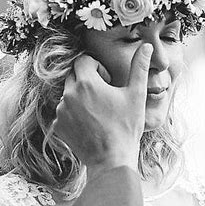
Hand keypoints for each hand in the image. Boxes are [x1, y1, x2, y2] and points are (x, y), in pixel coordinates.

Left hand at [53, 43, 152, 179]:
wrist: (112, 160)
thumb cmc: (126, 127)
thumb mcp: (136, 95)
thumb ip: (139, 67)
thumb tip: (146, 46)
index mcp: (86, 83)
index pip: (84, 60)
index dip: (98, 68)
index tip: (109, 83)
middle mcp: (68, 94)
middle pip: (74, 76)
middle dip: (89, 81)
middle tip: (105, 98)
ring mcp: (61, 111)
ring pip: (69, 94)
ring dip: (81, 98)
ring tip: (99, 114)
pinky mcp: (58, 126)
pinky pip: (64, 112)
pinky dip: (75, 114)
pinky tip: (91, 125)